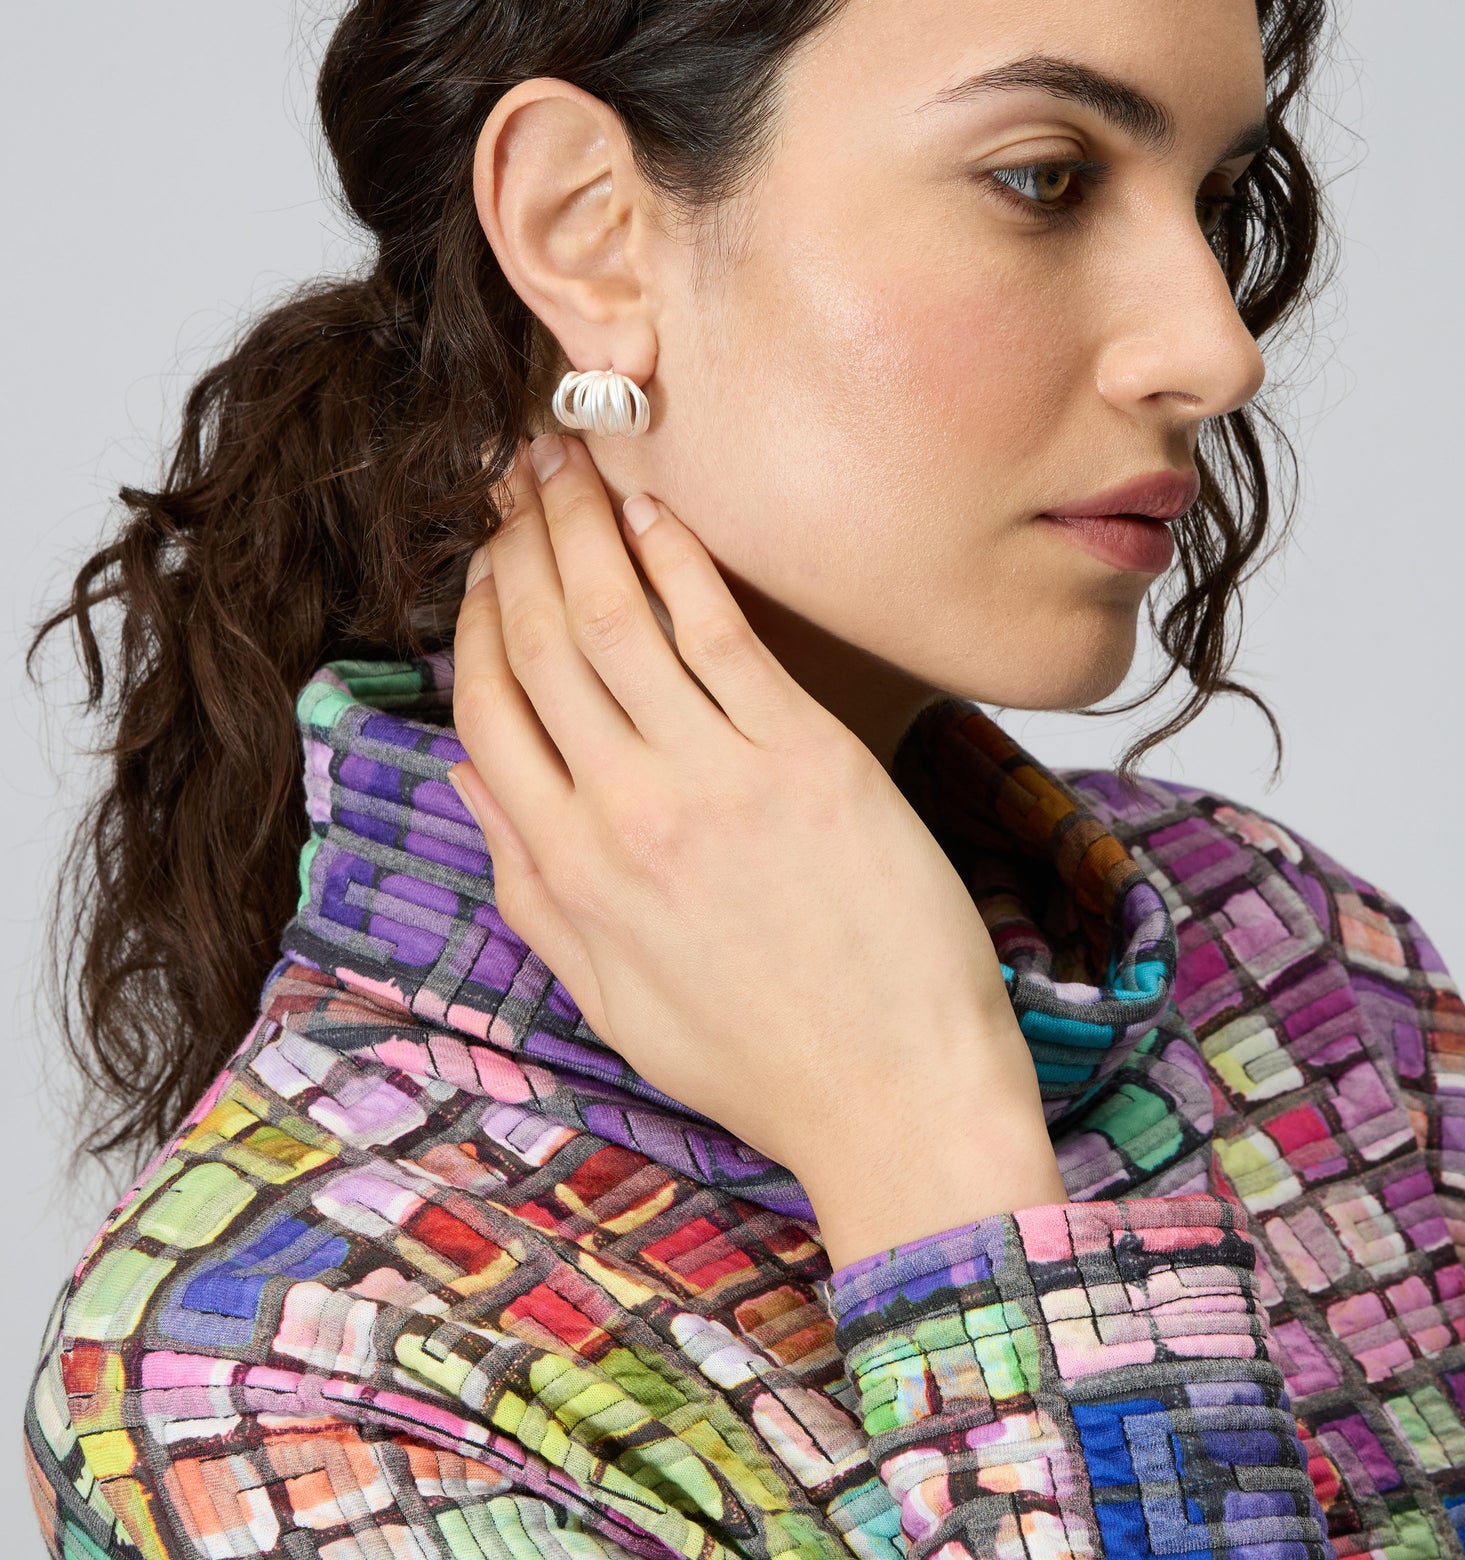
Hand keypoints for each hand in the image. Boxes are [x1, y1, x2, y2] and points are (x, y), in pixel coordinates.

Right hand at [451, 433, 1063, 1266]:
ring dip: (580, 527)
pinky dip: (679, 560)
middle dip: (516, 545)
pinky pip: (720, 632)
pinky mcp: (807, 757)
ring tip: (564, 460)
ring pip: (616, 620)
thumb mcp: (608, 998)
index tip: (478, 562)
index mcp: (569, 876)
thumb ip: (529, 891)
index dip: (473, 621)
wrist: (896, 1100)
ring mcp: (715, 780)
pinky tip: (656, 509)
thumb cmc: (761, 1061)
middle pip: (543, 645)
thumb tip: (472, 784)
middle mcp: (624, 815)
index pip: (488, 714)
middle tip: (510, 474)